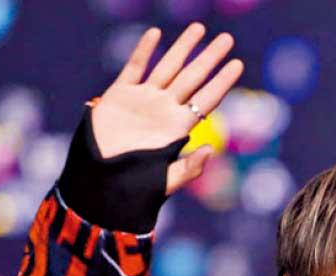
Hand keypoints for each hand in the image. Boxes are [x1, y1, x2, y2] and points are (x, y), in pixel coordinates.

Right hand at [91, 24, 243, 193]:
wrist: (98, 182)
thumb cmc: (134, 187)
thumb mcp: (166, 181)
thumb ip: (189, 168)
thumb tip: (211, 150)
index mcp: (178, 127)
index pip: (206, 99)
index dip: (222, 81)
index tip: (237, 64)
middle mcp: (164, 109)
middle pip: (192, 77)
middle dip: (209, 57)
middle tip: (227, 38)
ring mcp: (143, 100)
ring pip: (168, 67)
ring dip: (182, 47)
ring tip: (199, 28)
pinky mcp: (119, 96)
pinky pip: (134, 68)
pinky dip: (144, 51)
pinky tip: (155, 34)